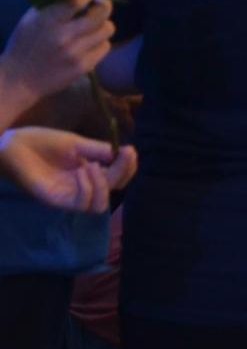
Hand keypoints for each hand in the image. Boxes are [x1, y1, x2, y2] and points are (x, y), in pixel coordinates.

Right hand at [0, 0, 114, 105]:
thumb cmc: (24, 45)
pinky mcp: (85, 66)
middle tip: (100, 5)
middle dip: (104, 6)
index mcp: (48, 21)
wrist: (20, 79)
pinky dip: (100, 42)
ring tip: (94, 25)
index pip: (77, 0)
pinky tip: (90, 42)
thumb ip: (51, 5)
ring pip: (107, 30)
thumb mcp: (30, 19)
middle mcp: (65, 36)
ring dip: (102, 25)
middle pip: (100, 14)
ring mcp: (77, 53)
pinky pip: (105, 47)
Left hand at [0, 127, 135, 212]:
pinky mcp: (56, 200)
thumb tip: (126, 153)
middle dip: (121, 173)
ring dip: (103, 186)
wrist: (13, 144)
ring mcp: (68, 196)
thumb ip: (99, 151)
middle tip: (122, 155)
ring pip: (99, 206)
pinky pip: (81, 204)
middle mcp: (81, 188)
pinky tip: (82, 171)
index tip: (131, 151)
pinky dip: (87, 189)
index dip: (127, 168)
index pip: (116, 179)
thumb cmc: (41, 142)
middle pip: (112, 191)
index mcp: (88, 175)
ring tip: (93, 166)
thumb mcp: (76, 143)